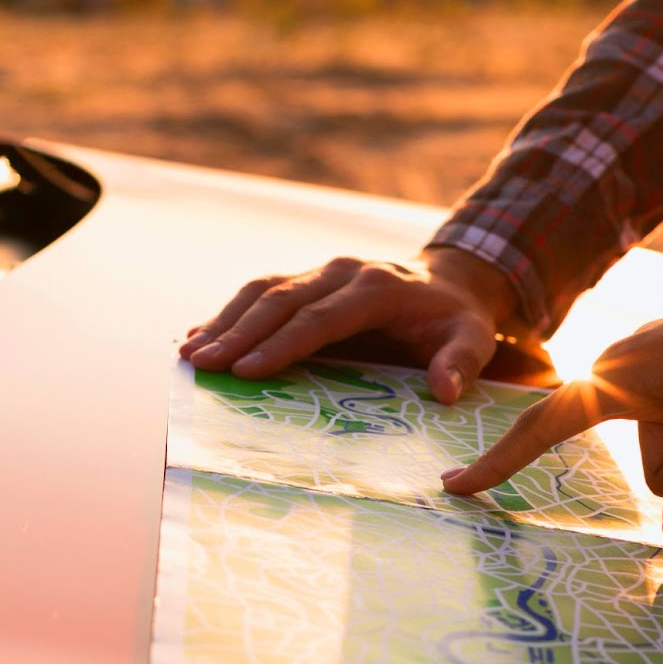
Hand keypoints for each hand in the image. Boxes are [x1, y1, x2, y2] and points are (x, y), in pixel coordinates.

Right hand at [181, 249, 524, 404]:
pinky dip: (227, 314)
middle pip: (281, 300)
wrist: (448, 284)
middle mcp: (341, 271)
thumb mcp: (474, 340)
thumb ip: (462, 363)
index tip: (247, 370)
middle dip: (238, 333)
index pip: (321, 317)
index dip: (283, 343)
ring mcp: (319, 272)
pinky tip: (196, 335)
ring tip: (188, 353)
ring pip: (262, 291)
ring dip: (223, 321)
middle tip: (201, 364)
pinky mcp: (305, 280)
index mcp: (377, 287)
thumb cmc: (457, 321)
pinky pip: (260, 292)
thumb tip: (444, 391)